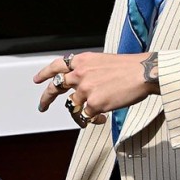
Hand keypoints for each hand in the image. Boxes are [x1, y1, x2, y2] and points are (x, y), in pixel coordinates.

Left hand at [34, 52, 159, 122]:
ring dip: (82, 110)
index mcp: (82, 61)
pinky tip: (102, 117)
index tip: (37, 80)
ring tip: (95, 112)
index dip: (45, 73)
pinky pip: (86, 116)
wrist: (143, 73)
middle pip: (55, 87)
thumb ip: (88, 70)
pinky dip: (93, 119)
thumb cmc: (129, 67)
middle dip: (46, 98)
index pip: (56, 66)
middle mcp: (80, 74)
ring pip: (73, 105)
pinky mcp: (93, 104)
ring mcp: (85, 89)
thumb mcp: (102, 61)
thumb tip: (81, 83)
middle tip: (42, 106)